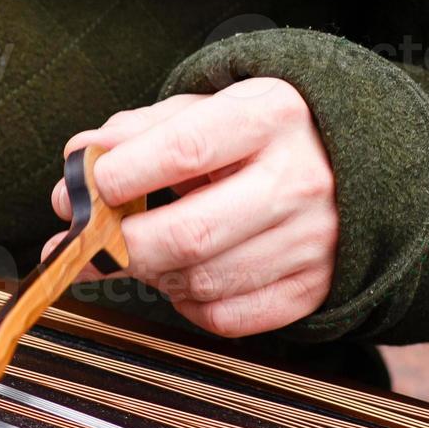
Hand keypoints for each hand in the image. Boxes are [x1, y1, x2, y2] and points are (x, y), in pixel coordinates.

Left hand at [48, 78, 338, 337]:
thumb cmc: (254, 136)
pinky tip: (185, 274)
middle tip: (87, 243)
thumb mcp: (203, 109)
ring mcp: (313, 240)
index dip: (120, 176)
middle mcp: (300, 180)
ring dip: (151, 274)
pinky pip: (226, 318)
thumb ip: (135, 131)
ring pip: (202, 282)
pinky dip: (189, 304)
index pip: (184, 150)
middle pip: (190, 234)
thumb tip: (78, 161)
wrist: (350, 161)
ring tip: (141, 250)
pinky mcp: (314, 288)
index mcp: (270, 117)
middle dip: (120, 246)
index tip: (81, 191)